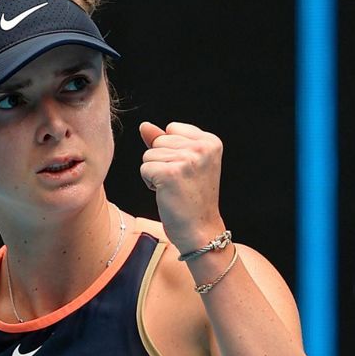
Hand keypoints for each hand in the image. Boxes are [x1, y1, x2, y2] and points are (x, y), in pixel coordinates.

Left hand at [139, 121, 226, 252]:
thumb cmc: (192, 198)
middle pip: (158, 141)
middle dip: (162, 162)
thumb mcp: (184, 163)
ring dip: (155, 173)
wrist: (200, 229)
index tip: (188, 171)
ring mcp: (186, 159)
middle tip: (180, 182)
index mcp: (210, 141)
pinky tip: (167, 193)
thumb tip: (144, 126)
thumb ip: (165, 141)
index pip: (172, 129)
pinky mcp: (170, 173)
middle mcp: (202, 147)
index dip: (172, 151)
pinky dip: (150, 183)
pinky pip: (144, 168)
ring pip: (149, 154)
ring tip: (174, 188)